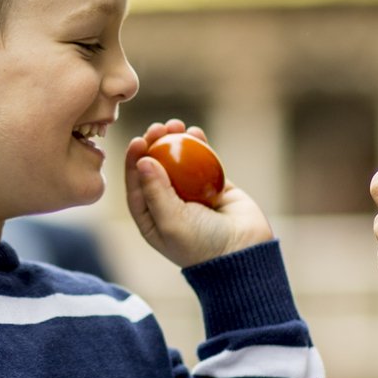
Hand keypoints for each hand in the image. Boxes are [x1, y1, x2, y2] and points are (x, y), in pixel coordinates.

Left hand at [125, 122, 273, 268]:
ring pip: (179, 161)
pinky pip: (203, 161)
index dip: (134, 162)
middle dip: (154, 145)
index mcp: (151, 218)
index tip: (138, 142)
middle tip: (158, 128)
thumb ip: (156, 191)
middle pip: (156, 168)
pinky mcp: (214, 186)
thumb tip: (143, 160)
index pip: (136, 185)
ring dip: (175, 141)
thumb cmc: (201, 244)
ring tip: (175, 124)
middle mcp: (168, 204)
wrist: (244, 253)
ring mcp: (192, 193)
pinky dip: (198, 146)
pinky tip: (194, 131)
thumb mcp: (171, 222)